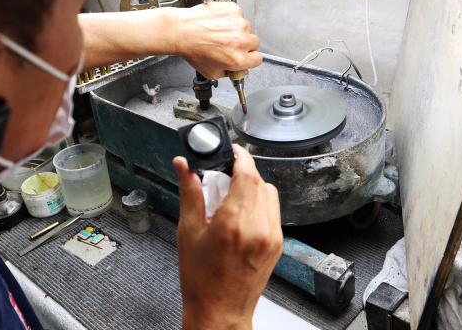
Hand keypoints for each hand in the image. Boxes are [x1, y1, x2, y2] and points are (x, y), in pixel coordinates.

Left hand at [171, 2, 262, 79]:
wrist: (182, 31)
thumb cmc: (193, 50)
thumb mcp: (211, 73)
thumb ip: (230, 74)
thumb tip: (241, 71)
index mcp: (238, 59)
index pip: (258, 59)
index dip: (250, 58)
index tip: (245, 56)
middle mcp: (241, 41)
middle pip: (254, 43)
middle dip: (245, 44)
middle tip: (229, 43)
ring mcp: (238, 24)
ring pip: (246, 28)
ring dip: (237, 30)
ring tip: (221, 32)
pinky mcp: (234, 10)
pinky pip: (239, 15)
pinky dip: (231, 18)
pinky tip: (219, 23)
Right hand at [173, 144, 282, 329]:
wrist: (220, 311)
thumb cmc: (202, 279)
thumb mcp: (188, 231)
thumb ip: (190, 192)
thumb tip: (184, 166)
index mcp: (234, 222)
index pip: (246, 172)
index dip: (238, 155)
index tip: (230, 150)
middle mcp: (259, 227)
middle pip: (258, 180)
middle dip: (241, 172)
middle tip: (221, 177)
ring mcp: (272, 236)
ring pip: (269, 193)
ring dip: (252, 186)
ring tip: (230, 198)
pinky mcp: (278, 244)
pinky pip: (273, 210)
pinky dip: (259, 203)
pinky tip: (241, 214)